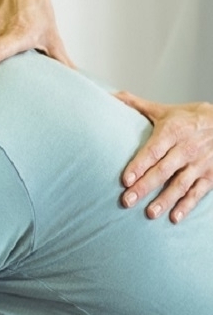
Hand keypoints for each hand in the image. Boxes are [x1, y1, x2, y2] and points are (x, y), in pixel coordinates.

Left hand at [116, 91, 212, 222]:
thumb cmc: (189, 118)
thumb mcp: (164, 110)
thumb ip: (136, 105)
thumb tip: (110, 96)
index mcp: (173, 132)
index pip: (153, 151)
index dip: (139, 165)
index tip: (125, 179)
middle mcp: (186, 149)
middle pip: (163, 171)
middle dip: (145, 187)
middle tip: (127, 201)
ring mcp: (199, 164)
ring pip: (180, 185)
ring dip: (165, 200)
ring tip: (149, 214)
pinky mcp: (210, 176)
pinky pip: (198, 193)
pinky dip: (187, 206)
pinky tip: (174, 218)